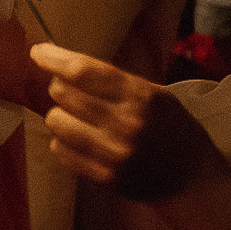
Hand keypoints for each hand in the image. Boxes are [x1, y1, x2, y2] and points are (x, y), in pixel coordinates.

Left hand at [33, 42, 227, 197]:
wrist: (191, 177)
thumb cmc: (169, 126)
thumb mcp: (153, 93)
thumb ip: (111, 79)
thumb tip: (60, 61)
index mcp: (140, 97)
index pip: (82, 71)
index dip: (53, 58)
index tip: (38, 52)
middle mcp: (125, 124)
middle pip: (63, 93)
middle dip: (61, 88)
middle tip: (72, 92)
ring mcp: (113, 153)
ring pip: (56, 121)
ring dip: (61, 115)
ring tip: (79, 118)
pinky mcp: (103, 177)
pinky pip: (60, 150)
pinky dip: (64, 141)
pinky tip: (83, 140)